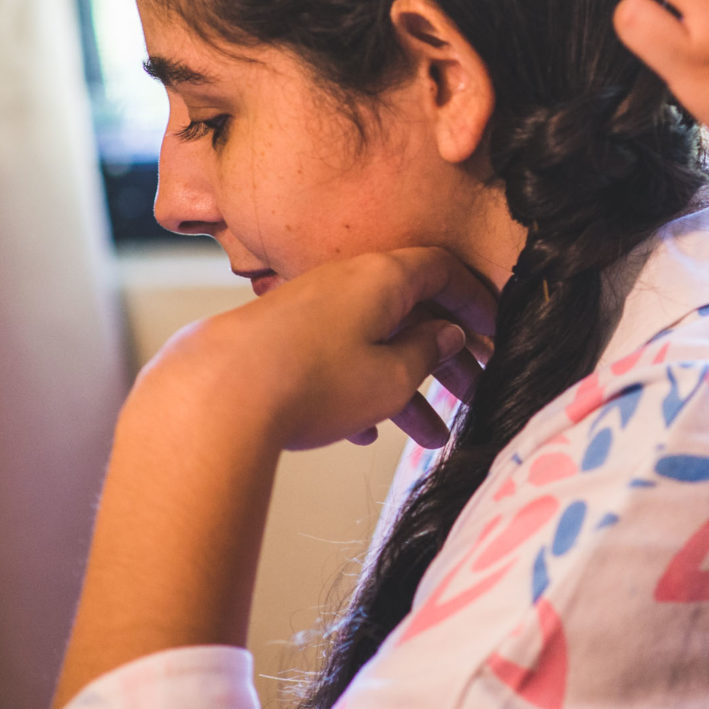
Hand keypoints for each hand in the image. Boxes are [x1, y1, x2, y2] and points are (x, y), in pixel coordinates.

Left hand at [138, 248, 494, 452]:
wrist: (214, 396)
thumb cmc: (311, 380)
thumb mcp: (392, 376)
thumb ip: (428, 352)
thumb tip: (445, 335)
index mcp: (383, 276)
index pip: (445, 272)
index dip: (476, 302)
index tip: (493, 333)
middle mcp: (348, 281)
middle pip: (413, 310)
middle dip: (447, 357)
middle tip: (472, 391)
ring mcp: (312, 308)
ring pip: (377, 341)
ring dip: (408, 385)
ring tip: (431, 436)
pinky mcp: (283, 337)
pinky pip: (339, 355)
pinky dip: (362, 388)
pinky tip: (369, 433)